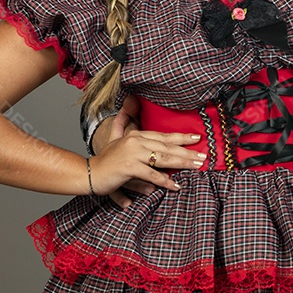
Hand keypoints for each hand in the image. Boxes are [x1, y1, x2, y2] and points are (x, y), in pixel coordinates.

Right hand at [91, 97, 206, 206]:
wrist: (88, 173)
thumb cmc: (105, 160)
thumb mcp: (115, 139)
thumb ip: (122, 124)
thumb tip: (128, 105)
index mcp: (136, 135)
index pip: (163, 136)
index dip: (181, 137)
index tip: (197, 138)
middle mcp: (136, 142)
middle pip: (167, 147)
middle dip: (187, 151)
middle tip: (203, 156)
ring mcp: (133, 154)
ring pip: (163, 159)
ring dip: (182, 163)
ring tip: (197, 167)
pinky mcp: (130, 167)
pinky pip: (152, 175)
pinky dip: (164, 181)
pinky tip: (175, 186)